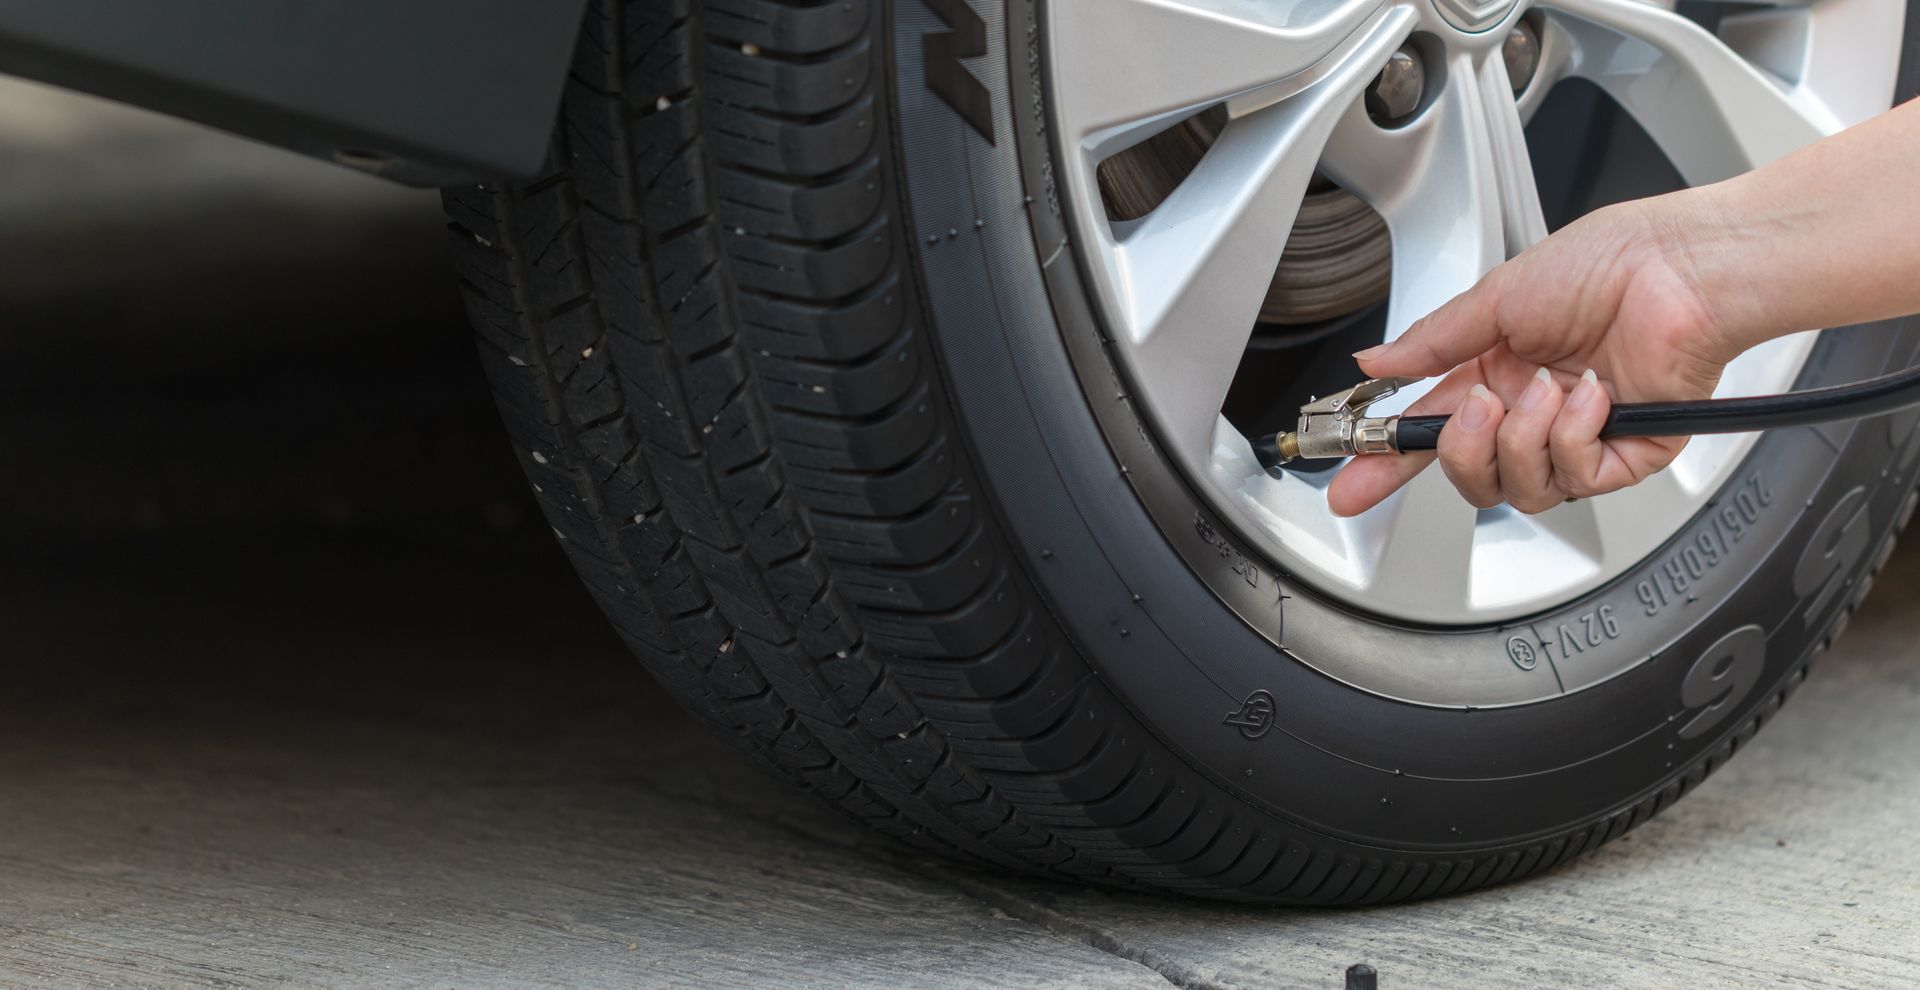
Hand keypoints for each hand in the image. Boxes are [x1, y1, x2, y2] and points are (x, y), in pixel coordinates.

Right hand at [1327, 194, 1744, 515]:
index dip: (1386, 462)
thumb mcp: (1498, 296)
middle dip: (1463, 449)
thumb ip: (1432, 341)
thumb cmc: (1610, 262)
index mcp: (1497, 372)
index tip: (1349, 484)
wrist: (1682, 267)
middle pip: (1473, 476)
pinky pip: (1578, 479)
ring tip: (1546, 390)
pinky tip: (1592, 399)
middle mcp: (1533, 410)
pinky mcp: (1627, 455)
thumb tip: (1376, 362)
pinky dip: (1575, 438)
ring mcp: (1579, 436)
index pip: (1432, 432)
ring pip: (1521, 488)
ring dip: (1523, 439)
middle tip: (1474, 407)